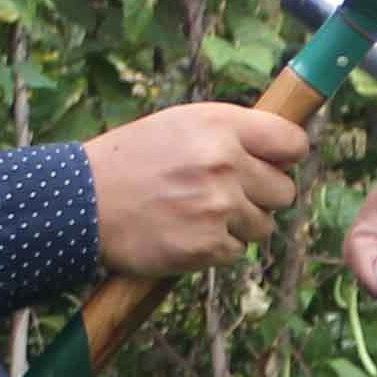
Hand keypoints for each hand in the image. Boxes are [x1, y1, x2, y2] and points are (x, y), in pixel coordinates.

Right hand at [87, 100, 309, 279]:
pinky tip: (185, 232)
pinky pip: (236, 252)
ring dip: (238, 225)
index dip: (286, 157)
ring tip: (198, 213)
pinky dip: (216, 247)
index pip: (293, 143)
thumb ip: (231, 134)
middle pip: (284, 191)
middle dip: (261, 196)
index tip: (273, 164)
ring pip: (263, 226)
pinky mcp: (208, 245)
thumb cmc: (131, 161)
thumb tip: (280, 150)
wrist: (83, 203)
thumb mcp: (180, 125)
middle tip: (226, 194)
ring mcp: (218, 207)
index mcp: (221, 125)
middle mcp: (225, 163)